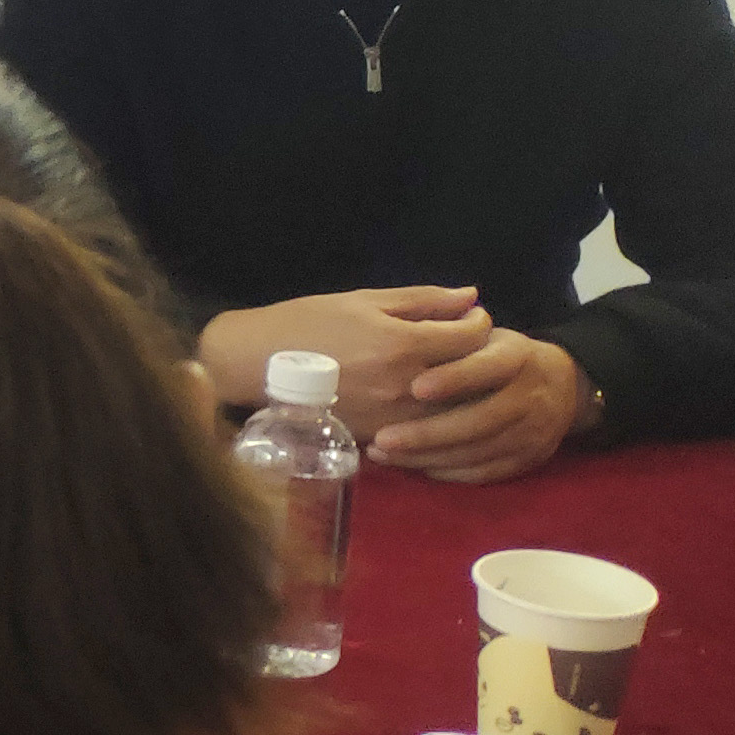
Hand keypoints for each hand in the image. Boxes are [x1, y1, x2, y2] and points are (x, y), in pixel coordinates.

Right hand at [198, 286, 489, 436]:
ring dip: (463, 391)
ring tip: (452, 374)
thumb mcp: (363, 301)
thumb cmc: (307, 323)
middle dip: (478, 358)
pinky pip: (427, 431)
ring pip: (456, 410)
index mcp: (405, 344)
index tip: (470, 317)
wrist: (256, 365)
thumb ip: (422, 300)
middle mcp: (408, 386)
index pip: (472, 337)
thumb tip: (470, 296)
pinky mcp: (381, 437)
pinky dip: (437, 417)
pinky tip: (427, 402)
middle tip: (465, 346)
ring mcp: (396, 418)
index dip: (478, 323)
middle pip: (473, 377)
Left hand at [370, 331, 591, 483]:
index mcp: (518, 356)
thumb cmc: (498, 354)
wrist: (560, 387)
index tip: (414, 387)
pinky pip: (484, 473)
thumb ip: (452, 329)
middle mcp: (531, 395)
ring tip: (384, 455)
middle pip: (481, 420)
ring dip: (428, 457)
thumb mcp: (483, 333)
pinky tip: (412, 465)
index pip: (488, 368)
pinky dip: (446, 472)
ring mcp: (534, 431)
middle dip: (428, 433)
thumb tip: (415, 321)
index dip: (455, 378)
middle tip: (382, 440)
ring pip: (479, 451)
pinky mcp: (529, 460)